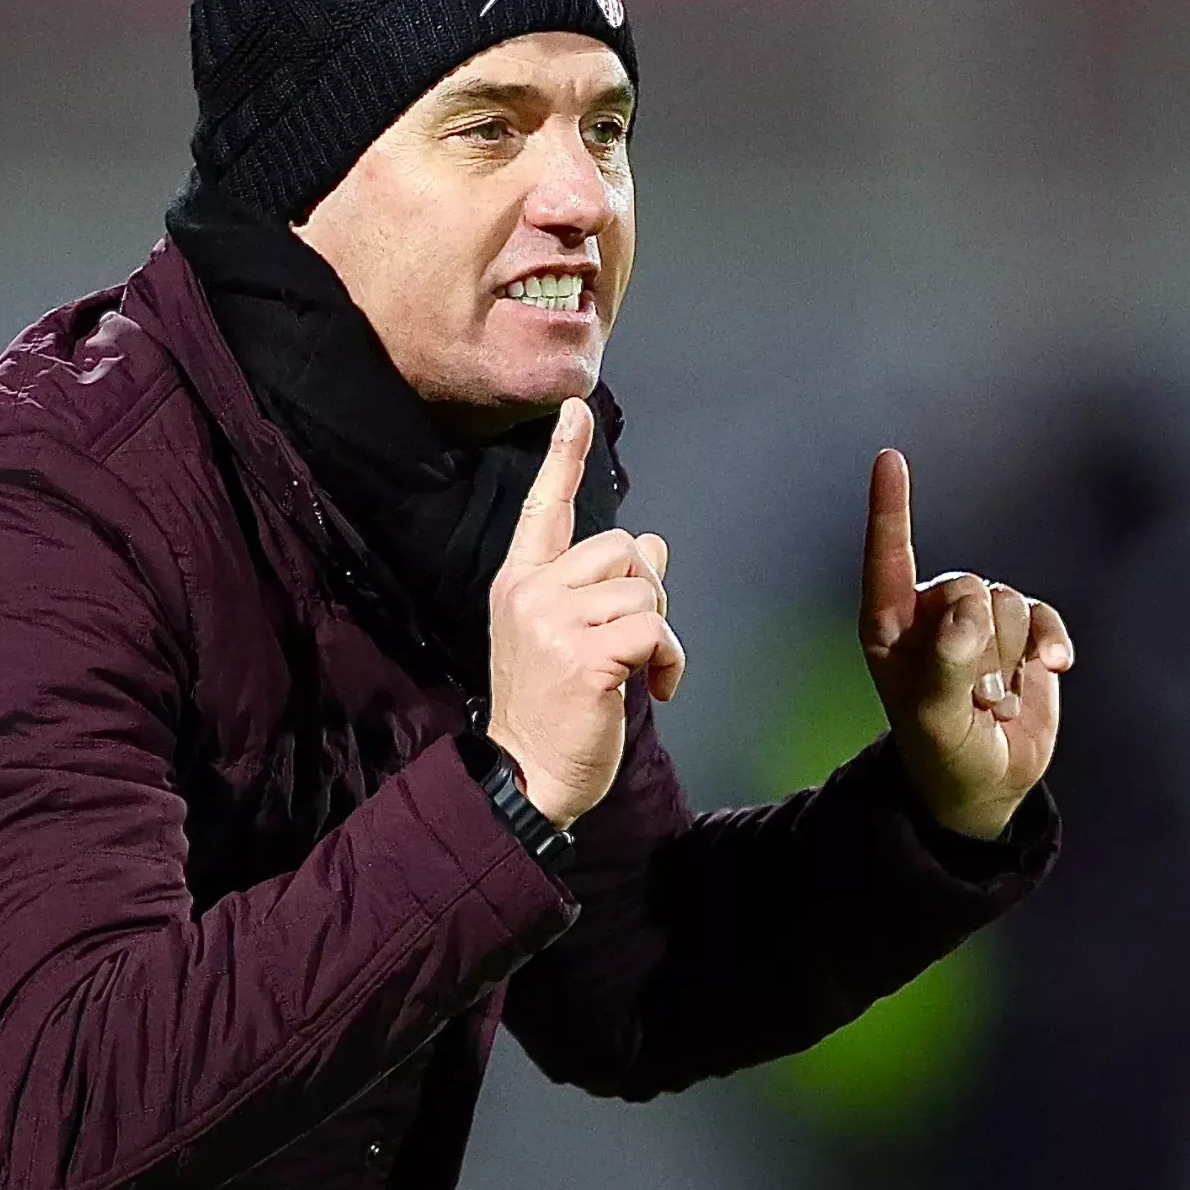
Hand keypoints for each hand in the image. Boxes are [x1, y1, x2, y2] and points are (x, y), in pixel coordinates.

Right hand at [485, 397, 685, 828]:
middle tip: (637, 641)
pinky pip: (654, 628)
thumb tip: (653, 545)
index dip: (564, 458)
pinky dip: (670, 659)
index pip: (545, 508)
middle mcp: (531, 591)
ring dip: (660, 630)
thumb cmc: (550, 711)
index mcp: (520, 582)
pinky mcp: (584, 655)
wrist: (524, 778)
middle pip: (620, 547)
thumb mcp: (566, 638)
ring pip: (643, 587)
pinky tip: (657, 689)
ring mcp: (554, 622)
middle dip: (647, 590)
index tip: (574, 412)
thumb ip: (601, 589)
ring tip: (643, 671)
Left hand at [858, 449, 1073, 840]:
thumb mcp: (933, 718)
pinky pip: (1044, 616)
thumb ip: (947, 665)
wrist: (985, 781)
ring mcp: (979, 619)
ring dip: (1007, 660)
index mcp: (888, 623)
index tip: (890, 457)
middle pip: (967, 587)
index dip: (891, 506)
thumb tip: (971, 614)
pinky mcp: (1025, 631)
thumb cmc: (942, 749)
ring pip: (1008, 602)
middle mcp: (931, 611)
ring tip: (990, 699)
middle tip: (969, 696)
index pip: (889, 555)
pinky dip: (1049, 645)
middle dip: (977, 645)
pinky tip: (1053, 671)